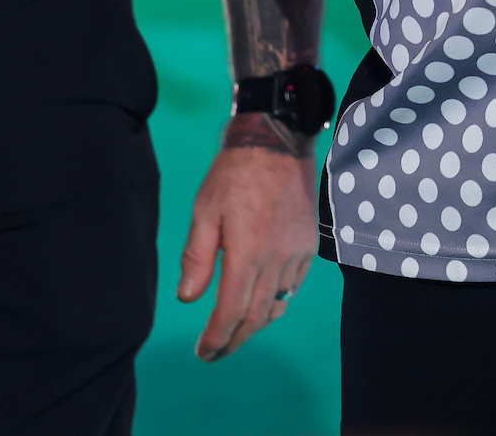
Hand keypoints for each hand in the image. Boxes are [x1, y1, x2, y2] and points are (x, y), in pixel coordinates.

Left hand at [176, 131, 315, 361]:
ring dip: (254, 325)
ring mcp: (297, 254)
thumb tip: (187, 298)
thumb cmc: (234, 174)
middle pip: (256, 317)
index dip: (217, 337)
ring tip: (233, 333)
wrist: (277, 142)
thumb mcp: (204, 211)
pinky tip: (260, 303)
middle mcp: (277, 260)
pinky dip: (275, 304)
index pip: (232, 311)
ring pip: (277, 306)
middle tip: (215, 352)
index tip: (203, 352)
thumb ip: (197, 258)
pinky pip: (292, 287)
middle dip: (234, 340)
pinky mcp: (308, 246)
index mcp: (248, 253)